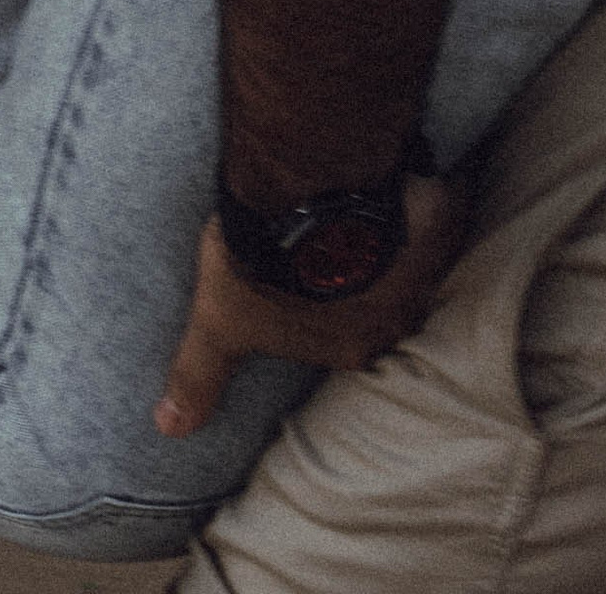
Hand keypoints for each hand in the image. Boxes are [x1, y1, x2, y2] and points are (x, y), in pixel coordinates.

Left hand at [154, 178, 466, 438]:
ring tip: (363, 207)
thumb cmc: (262, 266)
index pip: (345, 338)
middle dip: (367, 278)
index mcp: (354, 344)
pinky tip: (403, 178)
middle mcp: (398, 314)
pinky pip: (436, 214)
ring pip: (413, 259)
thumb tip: (169, 428)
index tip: (312, 283)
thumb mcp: (219, 321)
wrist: (308, 191)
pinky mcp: (434, 215)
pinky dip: (422, 201)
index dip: (326, 310)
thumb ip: (200, 374)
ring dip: (395, 240)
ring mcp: (422, 265)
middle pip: (385, 301)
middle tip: (340, 241)